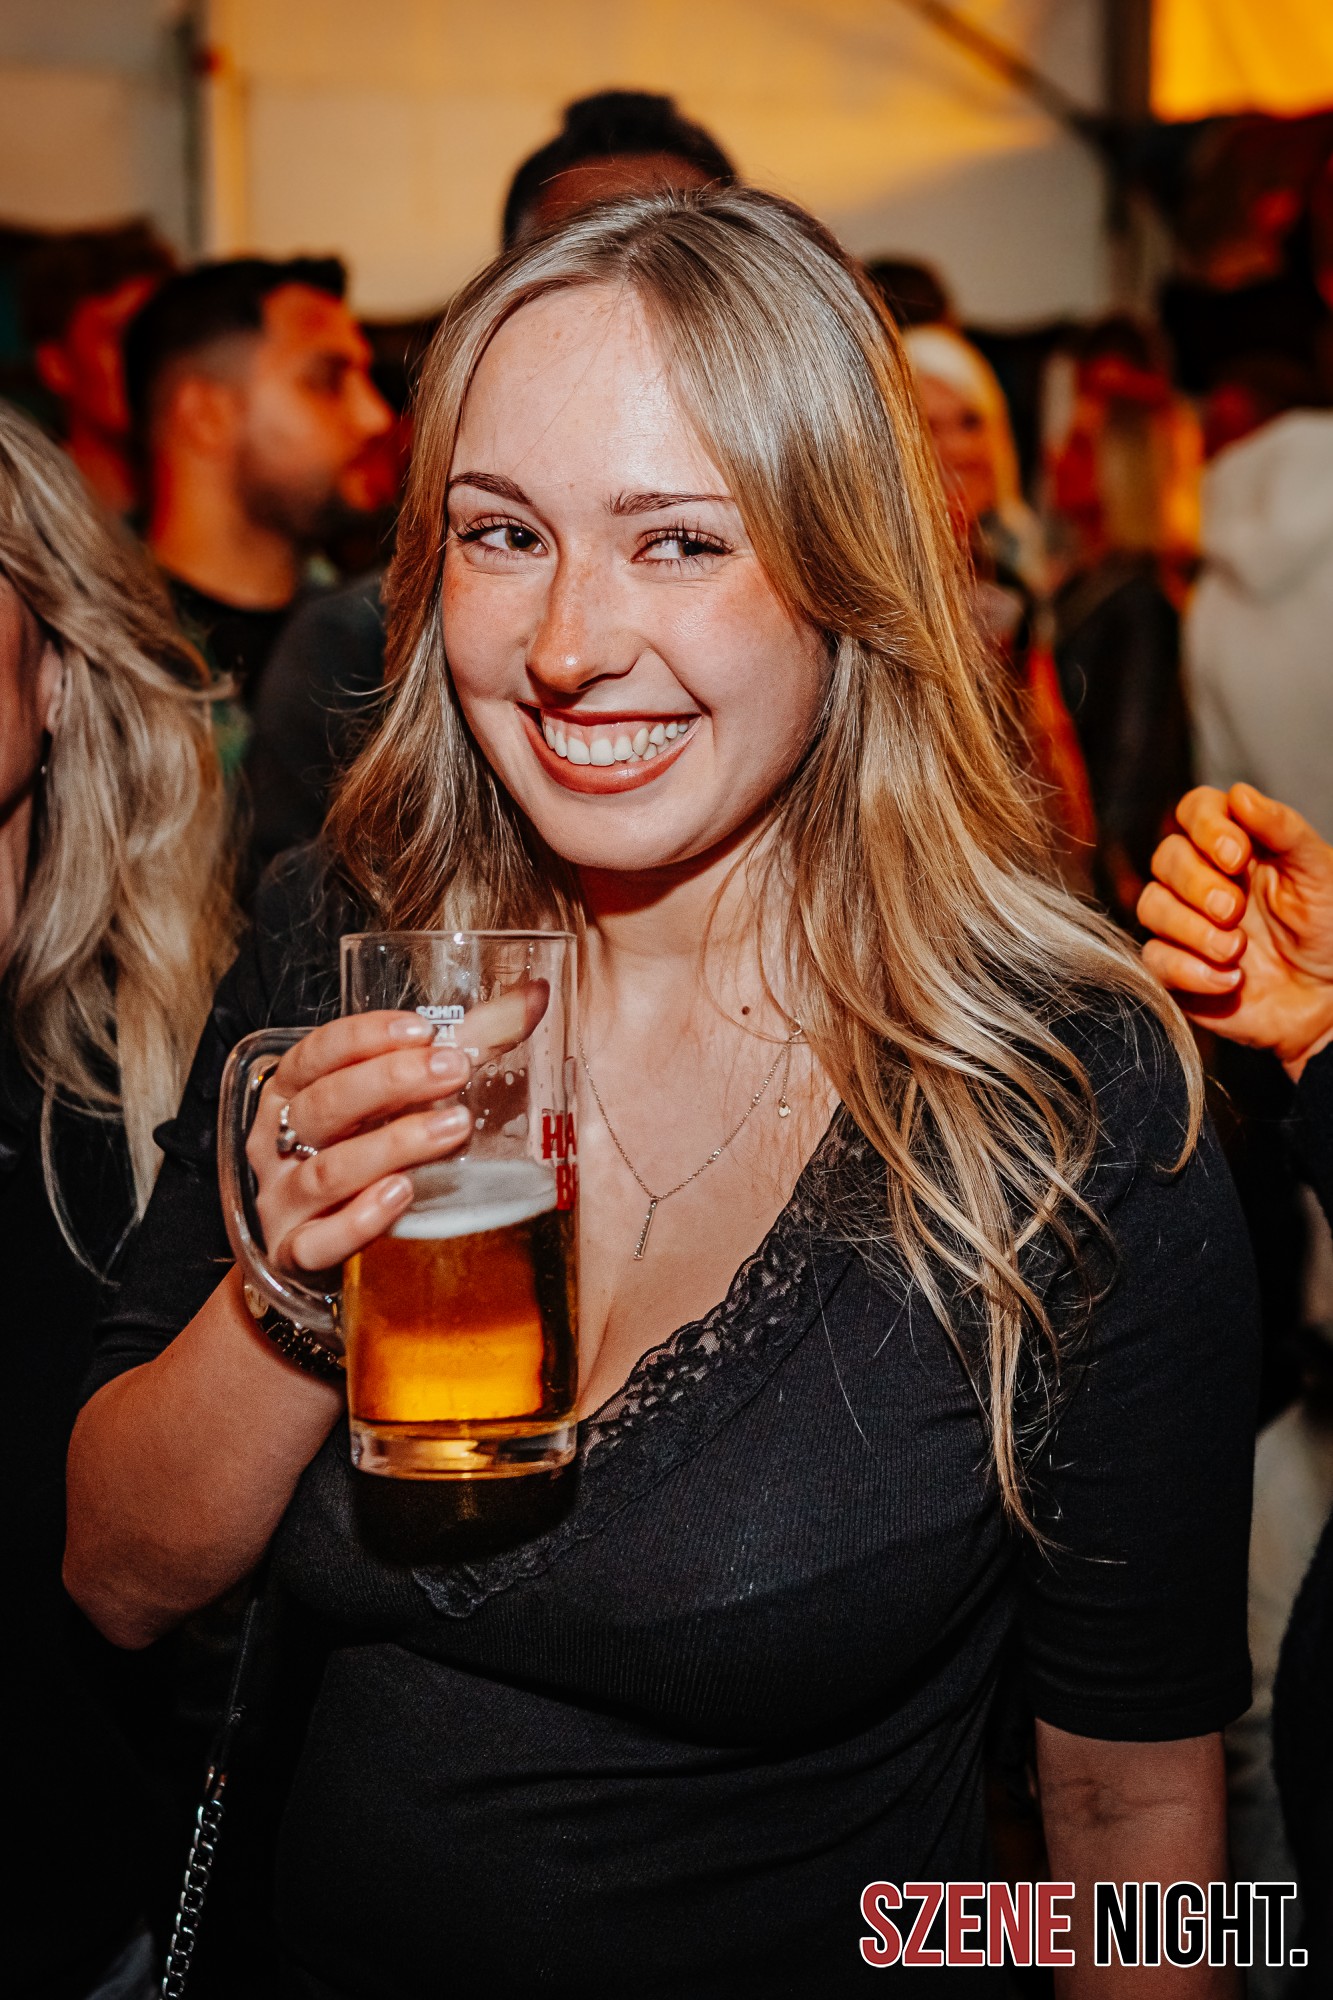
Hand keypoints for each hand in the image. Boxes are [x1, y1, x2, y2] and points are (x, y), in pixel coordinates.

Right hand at [245, 983, 547, 1278]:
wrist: (320, 1252)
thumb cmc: (362, 1158)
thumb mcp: (391, 1104)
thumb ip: (460, 1049)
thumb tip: (535, 999)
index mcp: (290, 1095)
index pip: (316, 1053)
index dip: (364, 1037)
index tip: (422, 1029)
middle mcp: (275, 1144)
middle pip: (324, 1104)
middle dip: (389, 1082)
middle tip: (452, 1070)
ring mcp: (282, 1203)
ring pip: (327, 1171)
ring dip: (391, 1146)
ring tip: (451, 1128)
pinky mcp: (293, 1256)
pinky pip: (318, 1241)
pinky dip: (360, 1219)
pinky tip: (402, 1195)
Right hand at [1139, 783, 1332, 1078]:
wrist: (1329, 999)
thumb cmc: (1328, 929)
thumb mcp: (1318, 872)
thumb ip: (1282, 828)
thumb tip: (1240, 794)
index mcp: (1236, 845)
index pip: (1196, 810)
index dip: (1206, 827)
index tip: (1237, 856)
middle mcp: (1203, 878)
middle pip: (1166, 858)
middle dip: (1198, 884)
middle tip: (1235, 910)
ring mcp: (1185, 923)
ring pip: (1152, 906)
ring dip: (1192, 929)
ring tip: (1236, 950)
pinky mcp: (1175, 967)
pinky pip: (1155, 958)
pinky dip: (1191, 971)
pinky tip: (1230, 980)